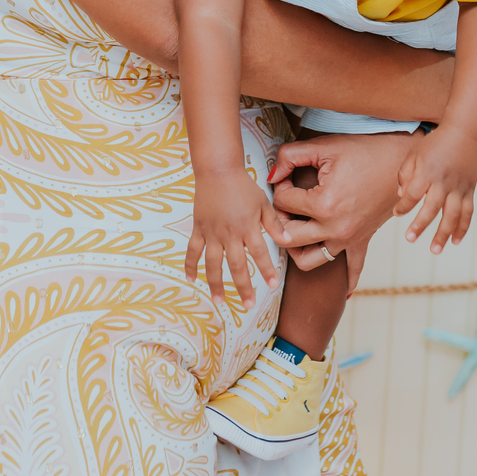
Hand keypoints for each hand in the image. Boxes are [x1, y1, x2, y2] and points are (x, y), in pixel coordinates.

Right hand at [186, 170, 283, 308]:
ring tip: (219, 300)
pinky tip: (191, 280)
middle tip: (249, 305)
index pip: (259, 254)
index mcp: (247, 227)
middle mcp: (229, 233)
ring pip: (212, 263)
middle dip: (243, 287)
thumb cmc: (243, 185)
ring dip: (216, 283)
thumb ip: (273, 223)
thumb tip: (287, 241)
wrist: (217, 170)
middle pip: (236, 265)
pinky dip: (190, 265)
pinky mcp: (198, 228)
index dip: (267, 270)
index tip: (273, 285)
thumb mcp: (263, 202)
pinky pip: (192, 250)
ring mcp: (211, 232)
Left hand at [269, 131, 417, 285]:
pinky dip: (345, 281)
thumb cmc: (366, 150)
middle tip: (284, 203)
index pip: (282, 202)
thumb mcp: (324, 146)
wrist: (404, 161)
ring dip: (296, 248)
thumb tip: (271, 175)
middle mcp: (334, 227)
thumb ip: (289, 156)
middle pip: (288, 236)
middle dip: (279, 219)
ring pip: (309, 260)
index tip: (286, 176)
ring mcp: (349, 238)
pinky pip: (353, 270)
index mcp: (324, 204)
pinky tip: (342, 291)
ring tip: (294, 229)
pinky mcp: (362, 241)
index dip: (279, 186)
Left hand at [394, 123, 476, 252]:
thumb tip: (400, 195)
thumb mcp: (414, 153)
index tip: (397, 213)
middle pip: (431, 208)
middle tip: (409, 239)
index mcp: (427, 171)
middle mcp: (443, 181)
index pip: (412, 194)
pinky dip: (463, 228)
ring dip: (443, 234)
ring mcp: (459, 187)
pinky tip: (456, 241)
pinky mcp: (470, 190)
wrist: (464, 133)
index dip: (404, 206)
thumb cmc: (435, 143)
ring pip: (452, 215)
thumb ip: (405, 173)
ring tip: (435, 250)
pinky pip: (467, 212)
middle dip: (420, 225)